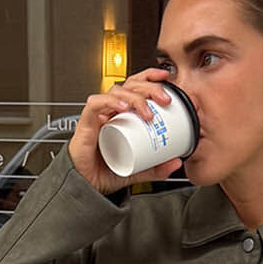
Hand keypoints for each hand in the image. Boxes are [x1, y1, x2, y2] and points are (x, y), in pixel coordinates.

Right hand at [68, 69, 183, 193]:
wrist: (85, 185)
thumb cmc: (104, 171)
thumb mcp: (138, 169)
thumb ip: (156, 167)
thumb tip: (176, 161)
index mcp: (121, 115)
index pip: (134, 86)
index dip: (149, 77)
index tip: (166, 78)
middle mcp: (109, 111)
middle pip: (129, 86)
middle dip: (149, 87)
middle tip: (164, 99)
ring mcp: (98, 115)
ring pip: (115, 92)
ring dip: (134, 97)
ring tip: (147, 112)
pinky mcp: (86, 123)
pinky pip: (95, 104)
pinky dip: (110, 102)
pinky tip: (123, 108)